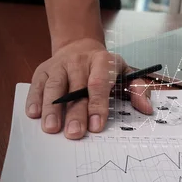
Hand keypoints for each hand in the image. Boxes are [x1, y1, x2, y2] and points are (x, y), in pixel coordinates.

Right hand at [25, 38, 152, 138]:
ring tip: (52, 128)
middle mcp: (79, 61)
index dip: (98, 105)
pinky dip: (35, 99)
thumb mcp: (125, 73)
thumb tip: (147, 108)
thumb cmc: (105, 68)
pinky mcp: (43, 70)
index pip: (99, 83)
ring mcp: (59, 65)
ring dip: (52, 108)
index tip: (97, 125)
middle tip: (75, 134)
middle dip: (75, 113)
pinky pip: (37, 85)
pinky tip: (35, 114)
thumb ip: (138, 89)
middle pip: (75, 88)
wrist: (80, 47)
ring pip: (54, 86)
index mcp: (102, 61)